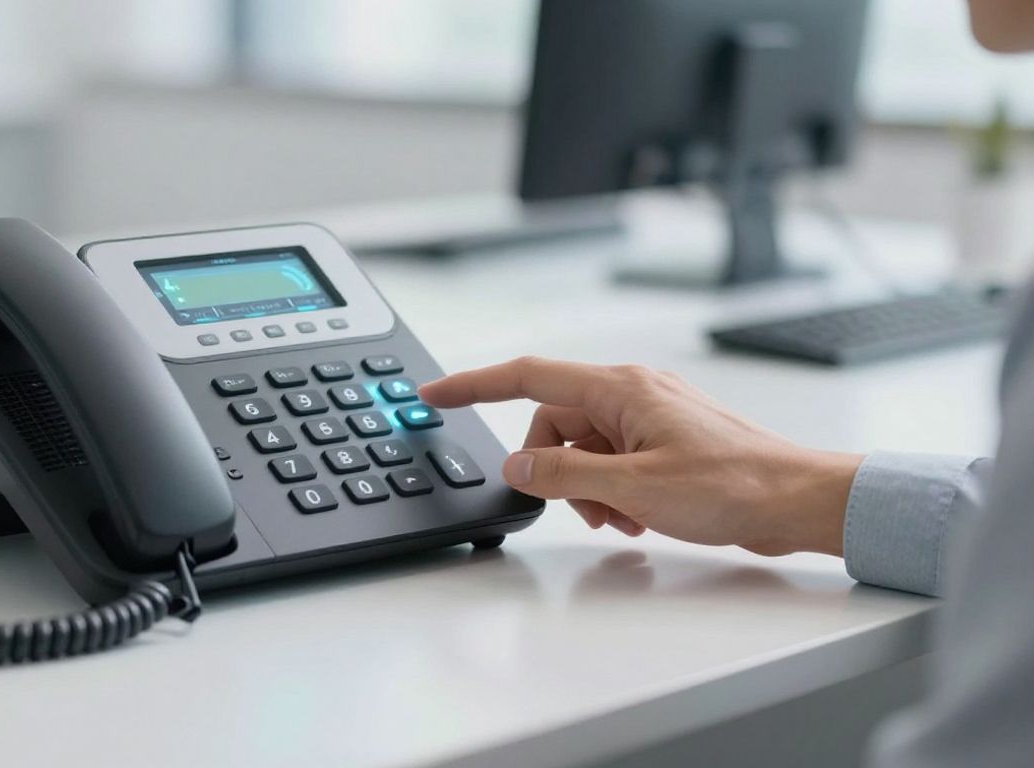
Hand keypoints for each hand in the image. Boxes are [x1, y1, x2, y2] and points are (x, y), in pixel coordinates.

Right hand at [419, 357, 861, 556]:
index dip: (474, 385)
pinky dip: (613, 493)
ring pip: (582, 450)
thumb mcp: (634, 486)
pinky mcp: (663, 442)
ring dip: (588, 489)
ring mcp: (649, 418)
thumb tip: (518, 464)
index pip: (528, 376)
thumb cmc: (735, 484)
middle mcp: (631, 394)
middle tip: (587, 507)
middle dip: (556, 471)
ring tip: (626, 516)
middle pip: (554, 425)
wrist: (799, 500)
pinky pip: (611, 462)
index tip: (434, 395)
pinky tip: (642, 515)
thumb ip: (565, 474)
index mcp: (620, 388)